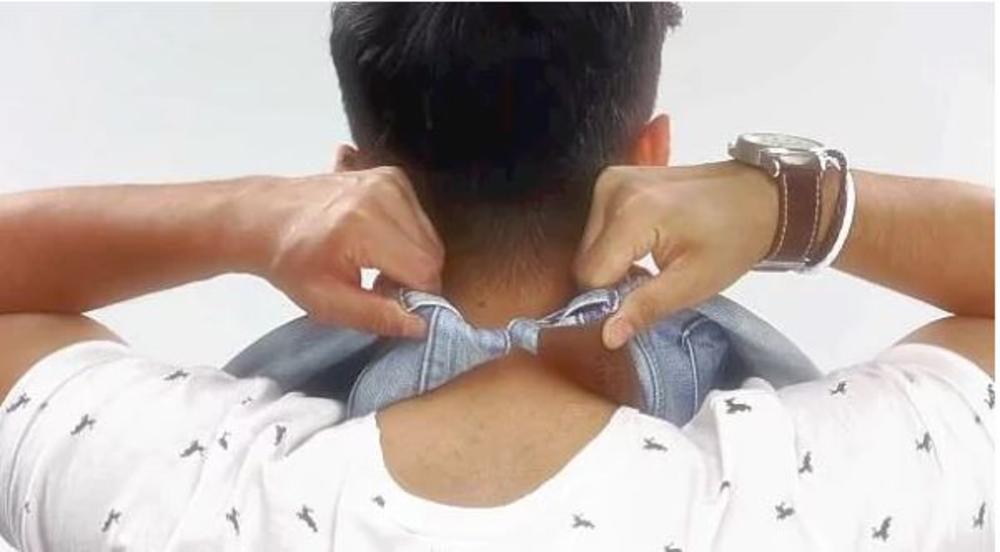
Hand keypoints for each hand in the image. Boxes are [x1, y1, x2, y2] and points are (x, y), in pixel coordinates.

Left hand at [240, 167, 443, 337]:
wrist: (263, 218)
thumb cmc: (289, 260)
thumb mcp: (326, 302)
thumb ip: (376, 316)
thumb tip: (420, 326)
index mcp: (365, 225)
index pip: (424, 272)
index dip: (413, 296)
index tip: (387, 300)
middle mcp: (383, 195)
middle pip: (432, 253)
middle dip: (413, 277)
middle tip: (377, 285)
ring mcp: (389, 180)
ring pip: (429, 237)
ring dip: (411, 258)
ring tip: (374, 264)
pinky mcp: (391, 176)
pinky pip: (420, 219)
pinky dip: (406, 237)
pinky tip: (377, 243)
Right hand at [573, 161, 777, 348]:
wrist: (759, 196)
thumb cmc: (734, 239)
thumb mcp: (693, 283)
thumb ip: (645, 308)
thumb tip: (607, 336)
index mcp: (632, 213)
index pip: (591, 275)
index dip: (608, 300)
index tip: (636, 306)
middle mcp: (612, 189)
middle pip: (585, 259)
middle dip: (609, 283)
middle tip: (648, 286)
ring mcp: (612, 180)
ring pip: (587, 246)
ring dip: (611, 265)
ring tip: (648, 268)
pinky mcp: (614, 179)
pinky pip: (597, 228)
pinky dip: (614, 246)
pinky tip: (642, 250)